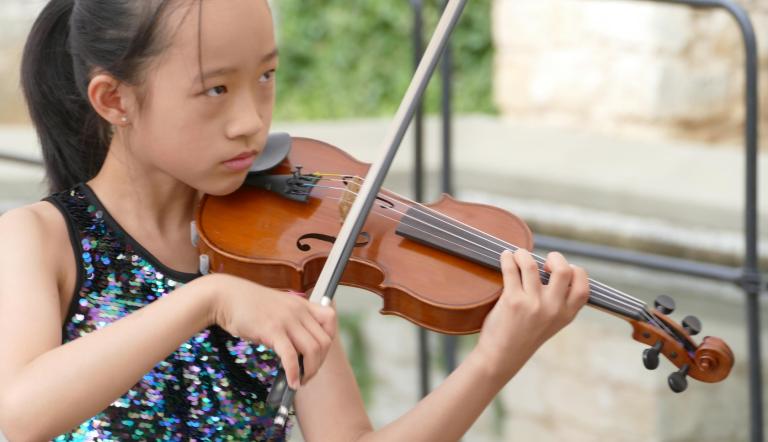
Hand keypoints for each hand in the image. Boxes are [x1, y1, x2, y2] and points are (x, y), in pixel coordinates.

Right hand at [201, 274, 336, 388]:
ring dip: (309, 371)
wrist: (225, 297)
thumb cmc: (248, 305)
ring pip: (313, 350)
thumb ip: (291, 322)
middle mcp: (298, 311)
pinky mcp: (272, 330)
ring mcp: (286, 320)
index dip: (329, 339)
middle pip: (324, 341)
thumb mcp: (277, 307)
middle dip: (318, 362)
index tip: (318, 353)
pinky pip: (291, 356)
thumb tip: (298, 351)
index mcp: (301, 304)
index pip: (330, 320)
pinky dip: (294, 373)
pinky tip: (291, 382)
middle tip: (307, 373)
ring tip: (299, 380)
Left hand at [475, 249, 588, 380]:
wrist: (502, 356)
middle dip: (555, 257)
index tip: (561, 270)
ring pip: (532, 264)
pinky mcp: (512, 301)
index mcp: (567, 315)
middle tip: (543, 262)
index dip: (576, 271)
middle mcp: (553, 309)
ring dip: (523, 254)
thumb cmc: (525, 335)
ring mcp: (533, 304)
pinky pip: (511, 269)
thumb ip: (559, 302)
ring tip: (518, 255)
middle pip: (563, 270)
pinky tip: (505, 257)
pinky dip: (507, 258)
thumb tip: (556, 267)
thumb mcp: (552, 323)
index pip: (583, 286)